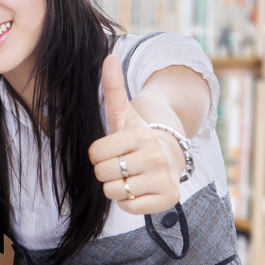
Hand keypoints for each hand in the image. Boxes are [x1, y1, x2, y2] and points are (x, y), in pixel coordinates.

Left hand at [88, 55, 181, 213]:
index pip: (94, 153)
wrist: (169, 158)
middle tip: (123, 164)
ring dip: (117, 187)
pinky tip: (141, 189)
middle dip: (106, 171)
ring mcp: (163, 177)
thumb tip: (108, 56)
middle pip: (102, 173)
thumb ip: (112, 89)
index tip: (113, 149)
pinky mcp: (168, 198)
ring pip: (113, 191)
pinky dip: (130, 202)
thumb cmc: (137, 138)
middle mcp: (154, 155)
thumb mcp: (124, 115)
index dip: (98, 154)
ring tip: (132, 176)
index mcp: (139, 135)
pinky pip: (129, 207)